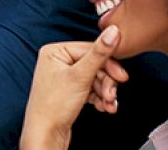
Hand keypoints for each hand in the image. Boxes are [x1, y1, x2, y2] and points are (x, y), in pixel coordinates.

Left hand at [20, 26, 129, 149]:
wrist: (46, 134)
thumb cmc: (53, 106)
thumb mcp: (80, 76)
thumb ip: (99, 53)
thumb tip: (113, 32)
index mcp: (55, 51)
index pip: (90, 49)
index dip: (109, 64)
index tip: (121, 76)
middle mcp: (57, 62)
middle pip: (94, 65)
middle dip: (106, 82)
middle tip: (112, 93)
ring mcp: (63, 77)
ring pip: (95, 79)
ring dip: (105, 92)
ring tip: (108, 103)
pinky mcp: (69, 91)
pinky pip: (90, 89)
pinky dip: (99, 98)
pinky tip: (104, 106)